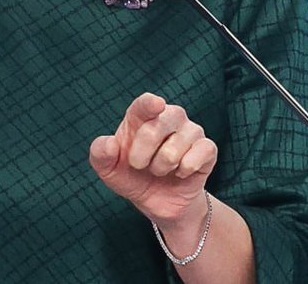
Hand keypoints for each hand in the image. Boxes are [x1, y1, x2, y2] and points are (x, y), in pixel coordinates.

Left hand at [89, 92, 217, 225]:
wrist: (158, 203)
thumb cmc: (132, 177)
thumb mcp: (109, 170)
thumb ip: (100, 154)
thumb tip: (109, 144)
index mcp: (142, 116)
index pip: (145, 103)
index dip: (150, 104)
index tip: (156, 105)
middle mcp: (169, 116)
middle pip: (157, 125)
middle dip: (142, 154)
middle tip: (139, 166)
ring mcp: (190, 130)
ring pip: (177, 145)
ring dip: (163, 166)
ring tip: (160, 170)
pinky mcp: (207, 148)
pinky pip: (201, 152)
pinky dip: (186, 168)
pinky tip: (181, 172)